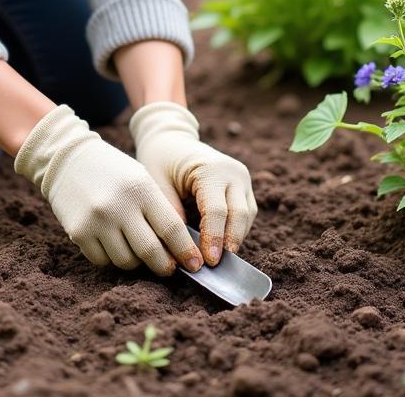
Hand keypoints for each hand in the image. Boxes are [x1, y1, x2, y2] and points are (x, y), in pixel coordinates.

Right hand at [14, 104, 205, 275]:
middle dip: (165, 266)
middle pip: (151, 252)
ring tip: (137, 249)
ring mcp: (97, 221)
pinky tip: (113, 243)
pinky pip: (103, 261)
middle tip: (170, 268)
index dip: (185, 251)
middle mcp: (119, 206)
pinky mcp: (78, 232)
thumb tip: (177, 251)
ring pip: (127, 262)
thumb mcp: (140, 179)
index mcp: (140, 188)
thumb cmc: (113, 171)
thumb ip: (158, 210)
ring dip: (137, 262)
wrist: (68, 159)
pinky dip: (112, 258)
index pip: (171, 228)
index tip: (195, 264)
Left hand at [129, 101, 256, 266]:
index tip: (207, 262)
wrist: (170, 138)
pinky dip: (235, 230)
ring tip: (217, 260)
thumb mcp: (157, 183)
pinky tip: (220, 245)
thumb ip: (171, 213)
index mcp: (211, 168)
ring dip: (234, 238)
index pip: (217, 210)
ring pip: (247, 217)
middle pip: (239, 215)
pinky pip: (245, 213)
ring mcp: (242, 177)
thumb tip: (182, 249)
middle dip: (229, 242)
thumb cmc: (160, 159)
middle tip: (214, 266)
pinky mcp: (243, 185)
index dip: (213, 238)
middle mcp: (233, 172)